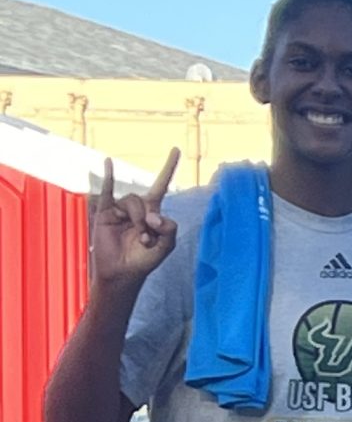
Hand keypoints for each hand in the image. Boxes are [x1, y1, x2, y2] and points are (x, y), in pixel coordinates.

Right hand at [89, 148, 180, 290]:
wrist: (123, 272)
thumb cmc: (144, 259)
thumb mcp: (166, 246)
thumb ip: (169, 229)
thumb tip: (153, 216)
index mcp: (153, 212)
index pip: (161, 185)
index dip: (168, 168)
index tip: (175, 149)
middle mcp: (137, 207)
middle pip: (144, 200)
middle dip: (147, 220)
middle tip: (148, 239)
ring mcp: (120, 209)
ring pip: (130, 201)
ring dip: (136, 220)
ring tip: (139, 237)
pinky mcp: (105, 212)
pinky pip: (106, 190)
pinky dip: (108, 176)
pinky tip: (108, 162)